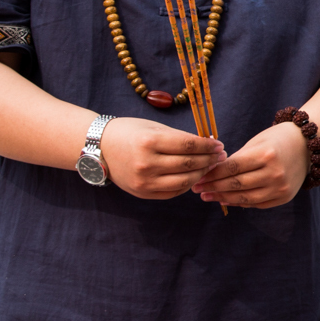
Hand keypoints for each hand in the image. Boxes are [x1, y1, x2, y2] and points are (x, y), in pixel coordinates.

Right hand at [98, 117, 225, 199]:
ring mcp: (144, 181)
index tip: (219, 144)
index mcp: (149, 141)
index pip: (189, 145)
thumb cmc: (130, 133)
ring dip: (202, 173)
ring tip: (210, 166)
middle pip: (189, 164)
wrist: (100, 148)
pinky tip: (194, 176)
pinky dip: (188, 184)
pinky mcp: (143, 193)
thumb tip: (209, 145)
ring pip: (185, 181)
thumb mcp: (153, 127)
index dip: (208, 146)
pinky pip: (174, 191)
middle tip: (220, 155)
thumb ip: (180, 137)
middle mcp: (146, 163)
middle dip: (209, 159)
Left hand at [193, 121, 305, 208]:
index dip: (212, 175)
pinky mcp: (284, 197)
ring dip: (223, 198)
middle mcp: (275, 173)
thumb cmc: (277, 140)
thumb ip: (237, 159)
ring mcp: (281, 187)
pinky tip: (227, 200)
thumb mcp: (256, 142)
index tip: (198, 177)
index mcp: (266, 154)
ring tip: (208, 197)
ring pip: (245, 198)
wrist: (306, 146)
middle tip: (197, 189)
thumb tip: (212, 174)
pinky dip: (240, 202)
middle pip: (237, 184)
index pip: (232, 168)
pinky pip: (257, 204)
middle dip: (213, 187)